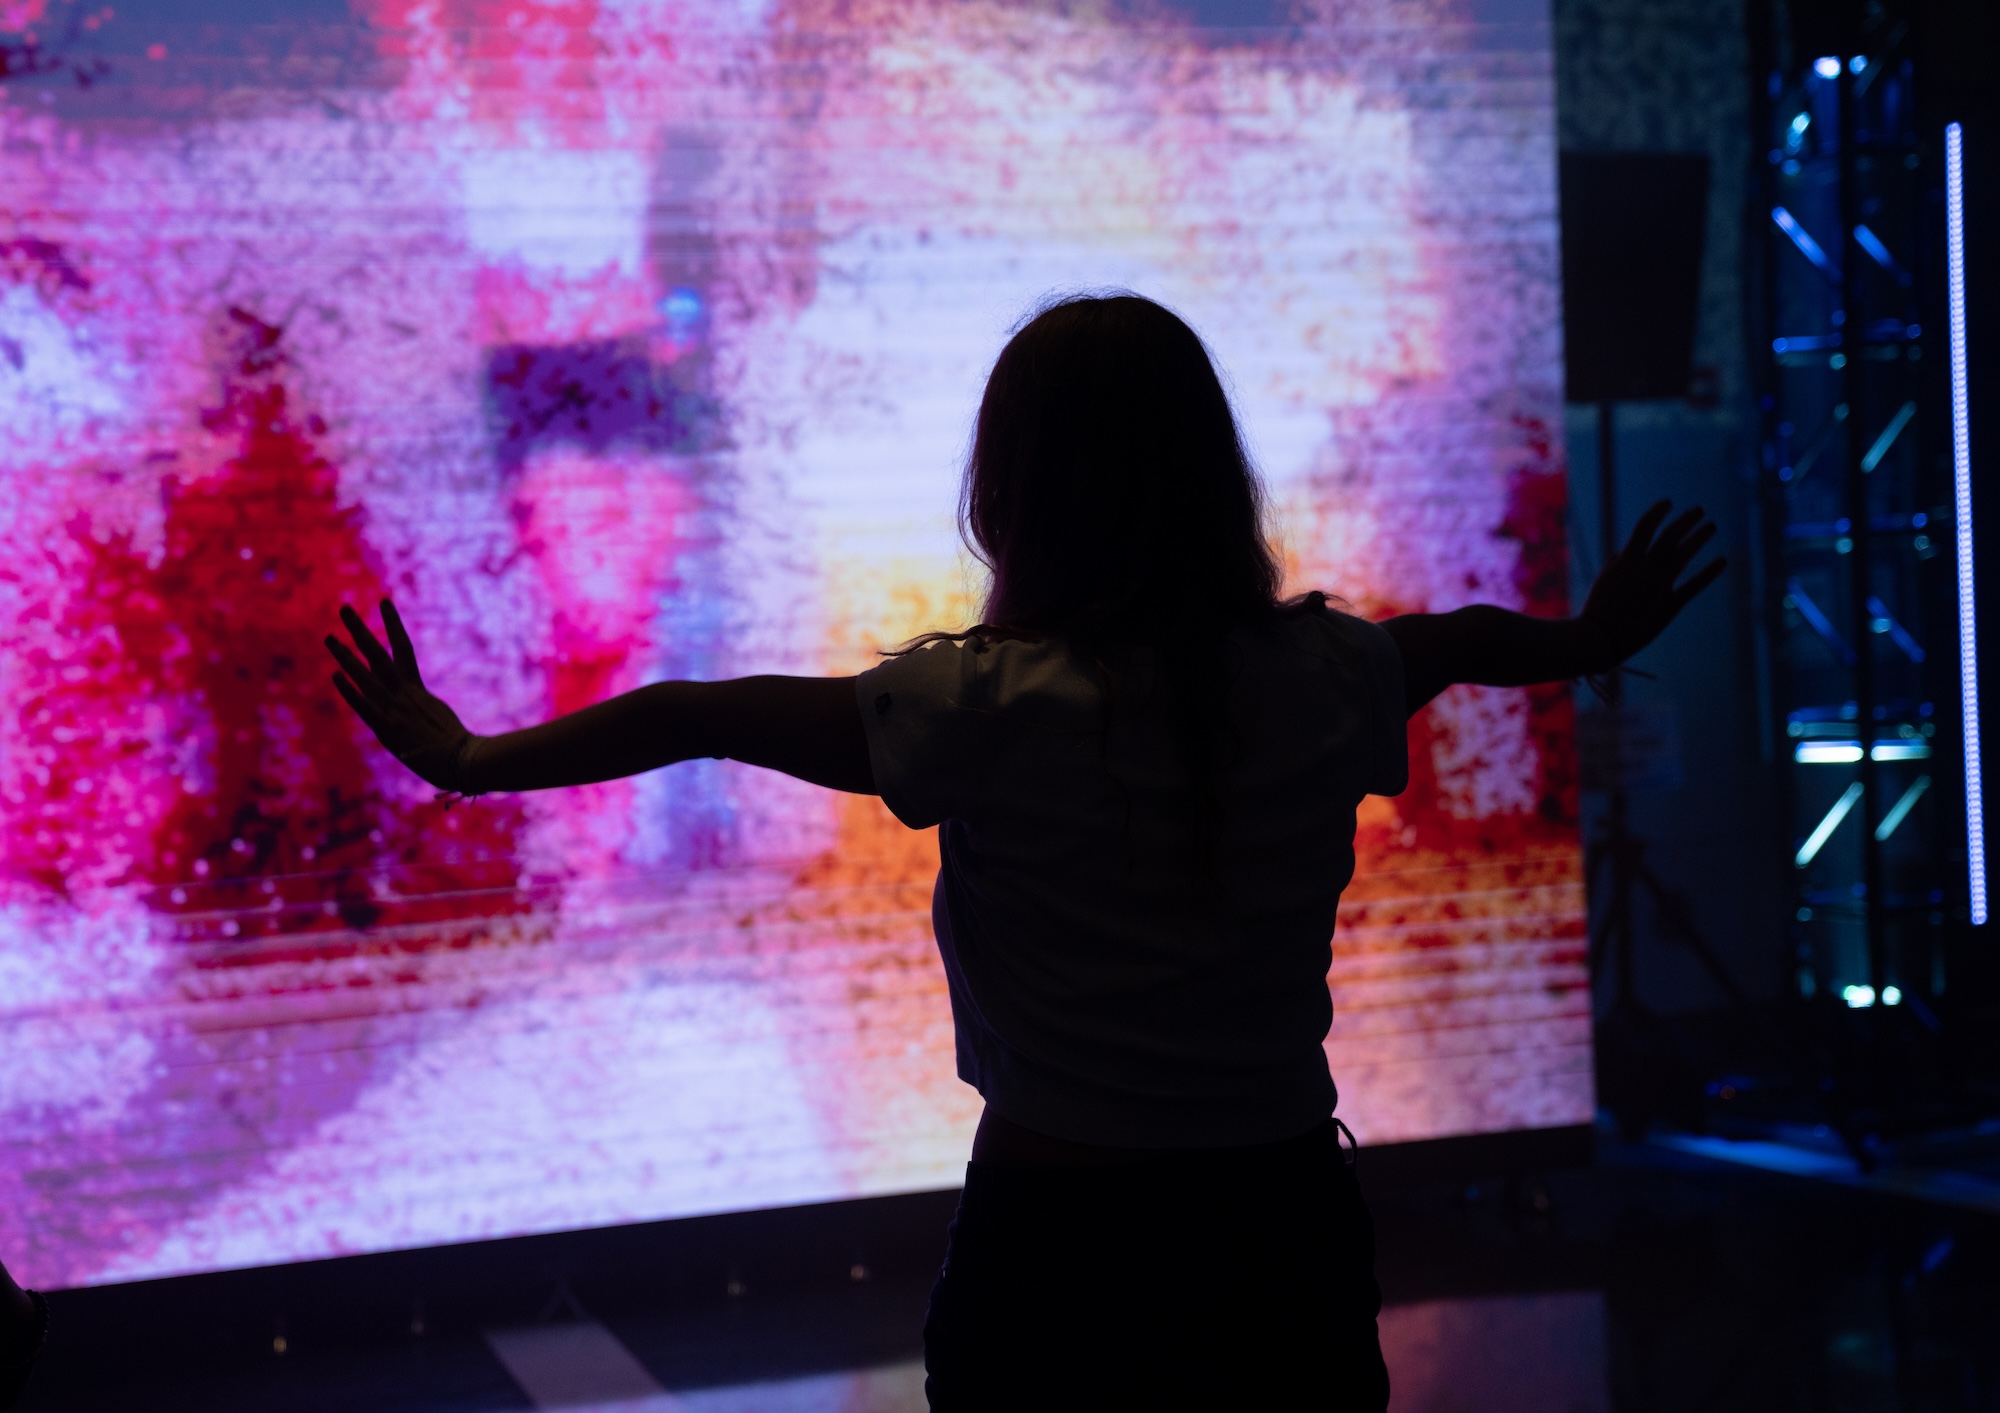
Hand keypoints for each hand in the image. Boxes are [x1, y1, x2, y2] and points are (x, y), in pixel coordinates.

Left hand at [325, 599, 474, 791]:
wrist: (465, 760)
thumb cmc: (457, 746)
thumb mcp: (438, 719)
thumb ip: (421, 709)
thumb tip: (417, 706)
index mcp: (417, 690)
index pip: (403, 648)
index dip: (392, 624)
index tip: (384, 601)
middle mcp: (403, 694)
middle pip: (378, 654)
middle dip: (359, 630)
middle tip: (343, 608)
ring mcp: (395, 710)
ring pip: (366, 675)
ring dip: (345, 656)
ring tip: (329, 637)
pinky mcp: (388, 729)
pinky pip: (365, 706)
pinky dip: (350, 690)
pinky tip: (336, 675)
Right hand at [1578, 499, 1725, 670]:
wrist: (1600, 639)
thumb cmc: (1596, 610)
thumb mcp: (1603, 580)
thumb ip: (1617, 562)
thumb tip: (1626, 550)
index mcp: (1626, 561)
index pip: (1645, 527)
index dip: (1658, 512)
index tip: (1668, 502)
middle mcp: (1646, 569)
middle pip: (1671, 536)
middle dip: (1686, 520)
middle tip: (1699, 510)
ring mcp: (1660, 587)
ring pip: (1684, 554)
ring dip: (1699, 537)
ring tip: (1711, 526)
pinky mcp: (1670, 605)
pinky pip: (1694, 585)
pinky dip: (1710, 572)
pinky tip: (1723, 560)